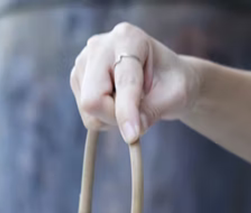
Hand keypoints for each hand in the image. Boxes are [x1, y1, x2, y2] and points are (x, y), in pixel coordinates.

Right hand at [70, 23, 199, 142]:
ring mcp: (83, 62)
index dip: (127, 111)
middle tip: (138, 117)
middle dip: (115, 117)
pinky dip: (104, 118)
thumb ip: (153, 112)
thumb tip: (131, 132)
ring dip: (112, 118)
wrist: (162, 76)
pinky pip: (87, 115)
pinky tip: (117, 102)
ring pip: (88, 110)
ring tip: (131, 103)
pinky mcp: (77, 79)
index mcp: (128, 38)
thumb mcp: (173, 96)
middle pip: (93, 99)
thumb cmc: (171, 82)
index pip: (123, 83)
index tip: (132, 135)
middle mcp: (99, 46)